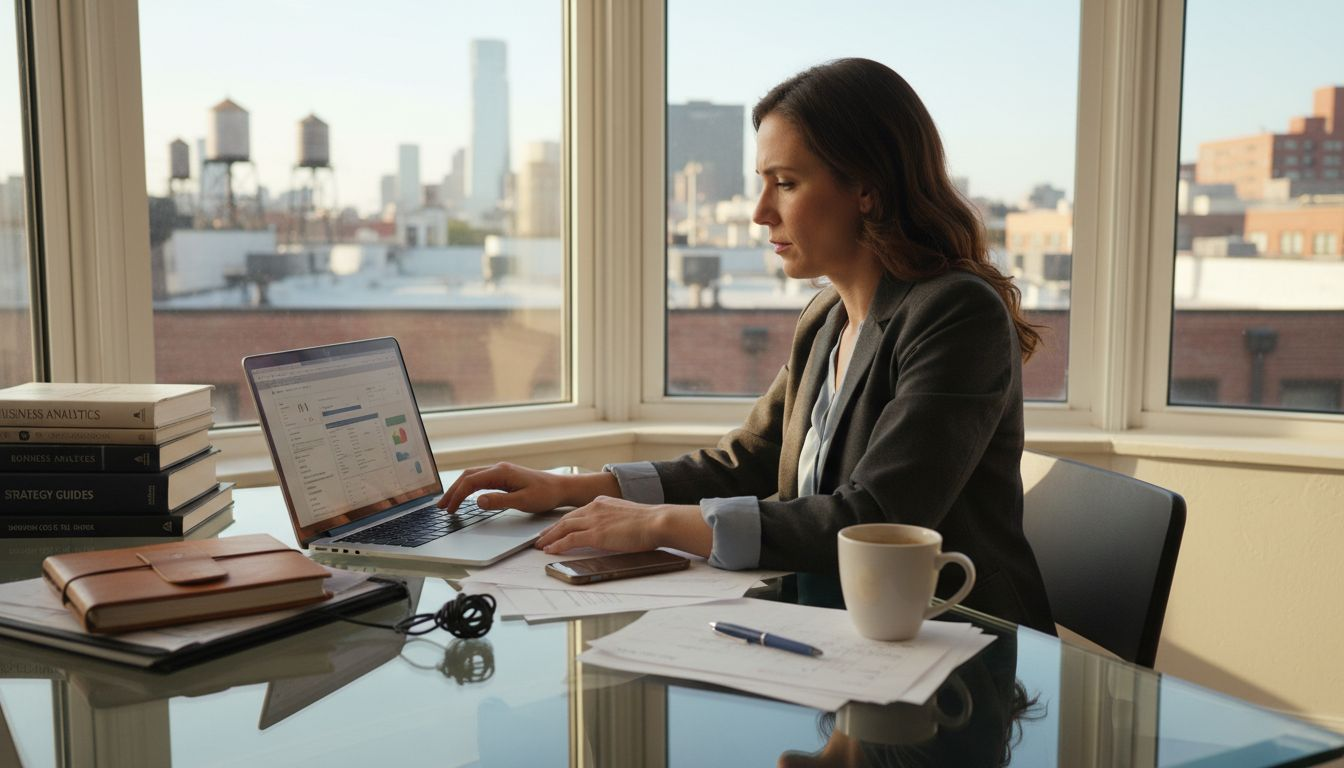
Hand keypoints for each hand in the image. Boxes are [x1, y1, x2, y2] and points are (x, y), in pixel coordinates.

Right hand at [436, 463, 617, 513]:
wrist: (560, 488)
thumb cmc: (545, 494)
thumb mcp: (523, 501)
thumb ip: (500, 501)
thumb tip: (478, 501)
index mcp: (501, 472)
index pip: (471, 482)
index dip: (457, 495)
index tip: (449, 509)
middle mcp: (499, 468)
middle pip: (467, 476)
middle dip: (452, 491)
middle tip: (441, 507)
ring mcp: (501, 472)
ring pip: (472, 477)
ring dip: (458, 489)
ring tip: (448, 503)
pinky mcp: (504, 477)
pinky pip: (480, 479)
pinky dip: (468, 487)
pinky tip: (465, 496)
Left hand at [535, 498, 711, 556]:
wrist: (656, 521)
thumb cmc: (649, 522)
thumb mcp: (626, 516)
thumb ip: (614, 520)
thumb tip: (611, 531)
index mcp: (602, 502)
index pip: (576, 513)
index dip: (563, 522)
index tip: (555, 529)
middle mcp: (594, 508)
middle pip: (565, 520)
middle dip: (551, 530)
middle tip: (540, 538)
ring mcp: (594, 520)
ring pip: (563, 528)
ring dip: (549, 538)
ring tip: (540, 546)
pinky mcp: (596, 534)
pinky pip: (570, 539)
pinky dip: (558, 545)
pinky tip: (550, 550)